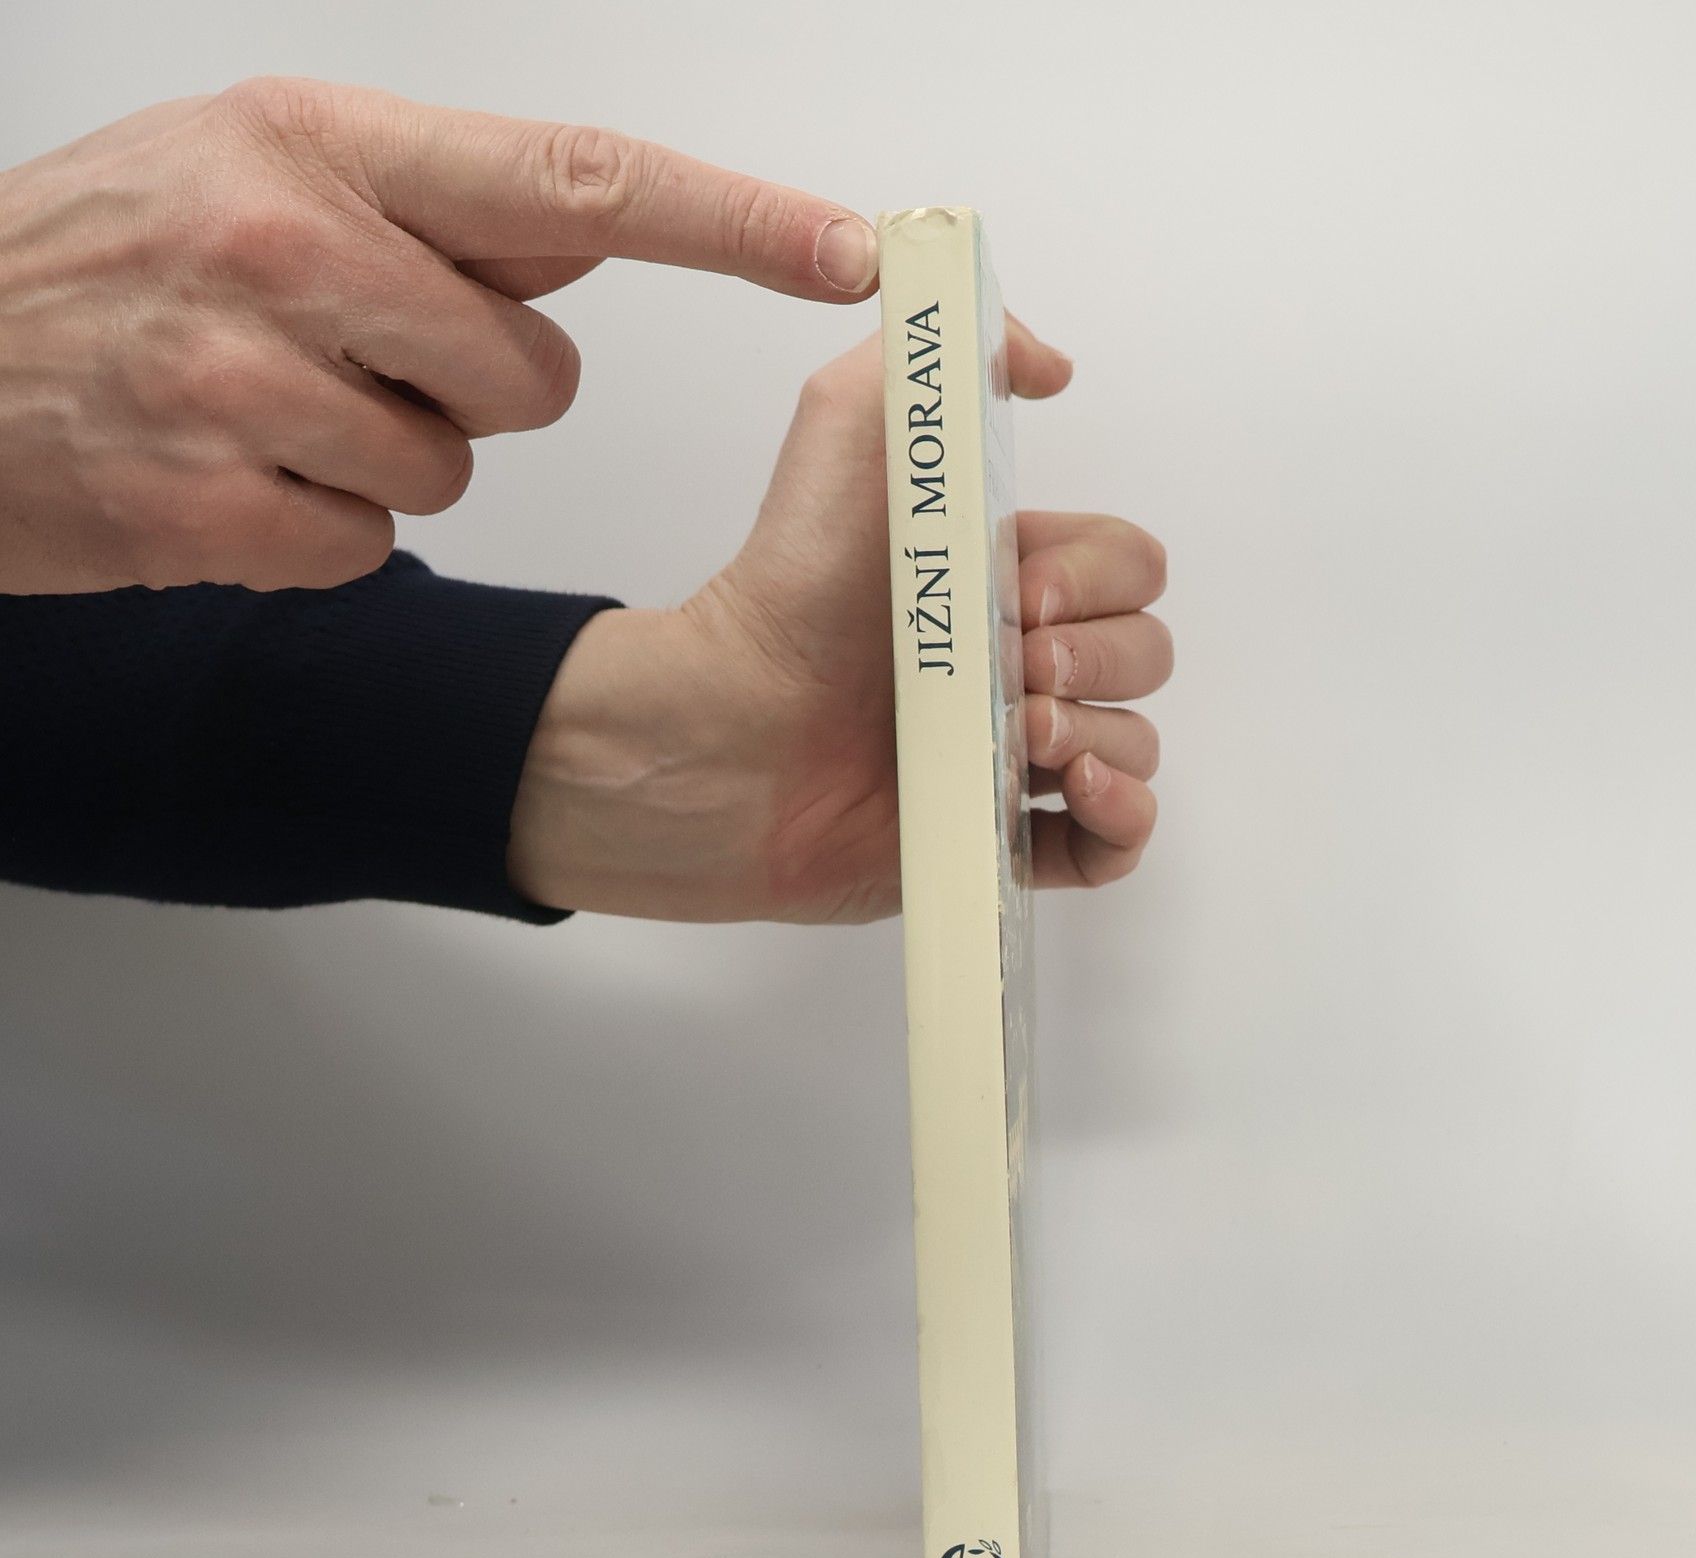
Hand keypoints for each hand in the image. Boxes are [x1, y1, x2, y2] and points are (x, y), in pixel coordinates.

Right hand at [0, 79, 876, 594]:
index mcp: (318, 142)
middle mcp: (287, 244)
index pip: (582, 181)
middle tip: (348, 356)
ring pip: (457, 466)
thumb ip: (433, 203)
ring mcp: (245, 381)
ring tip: (270, 408)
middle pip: (536, 371)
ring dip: (390, 457)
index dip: (735, 223)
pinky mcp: (220, 508)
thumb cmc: (111, 262)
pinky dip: (327, 529)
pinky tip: (238, 477)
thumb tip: (590, 227)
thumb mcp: (255, 165)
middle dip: (475, 385)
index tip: (851, 249)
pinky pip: (376, 544)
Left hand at [507, 323, 1170, 924]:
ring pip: (1136, 743)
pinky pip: (1115, 844)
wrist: (731, 727)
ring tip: (1018, 740)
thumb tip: (1052, 364)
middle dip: (1097, 657)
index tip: (1015, 590)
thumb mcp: (852, 423)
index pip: (1130, 567)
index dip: (1093, 578)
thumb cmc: (791, 587)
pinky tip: (1074, 794)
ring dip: (1101, 736)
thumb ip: (942, 358)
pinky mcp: (1002, 845)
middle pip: (1145, 653)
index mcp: (1010, 577)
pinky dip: (1122, 820)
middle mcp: (1023, 667)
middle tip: (1011, 669)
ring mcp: (1018, 759)